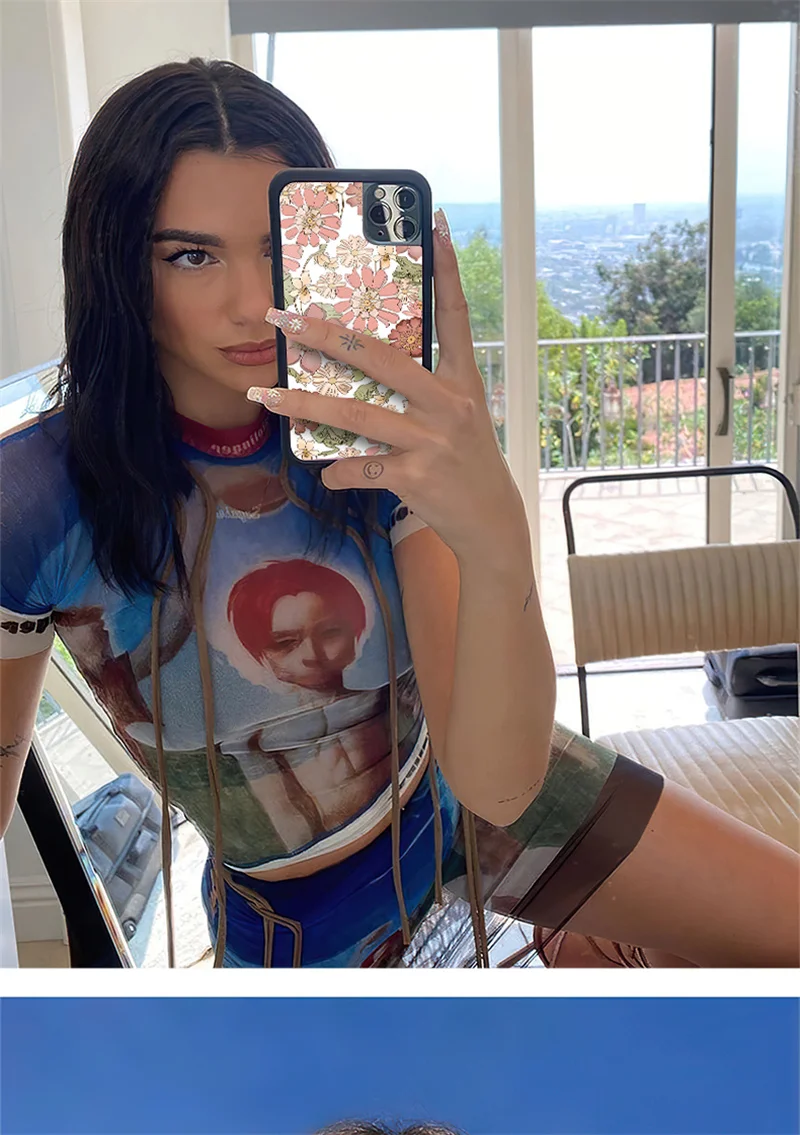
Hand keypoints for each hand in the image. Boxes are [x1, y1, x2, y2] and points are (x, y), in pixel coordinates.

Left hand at [248, 209, 528, 560]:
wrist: (491, 521)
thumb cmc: (466, 462)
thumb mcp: (458, 416)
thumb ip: (422, 388)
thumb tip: (365, 368)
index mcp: (462, 380)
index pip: (455, 314)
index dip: (447, 269)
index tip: (437, 224)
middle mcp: (448, 403)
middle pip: (380, 357)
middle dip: (326, 335)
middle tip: (284, 318)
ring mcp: (431, 440)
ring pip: (355, 413)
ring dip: (305, 405)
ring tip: (268, 395)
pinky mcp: (415, 476)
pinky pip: (359, 468)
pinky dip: (336, 472)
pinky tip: (326, 474)